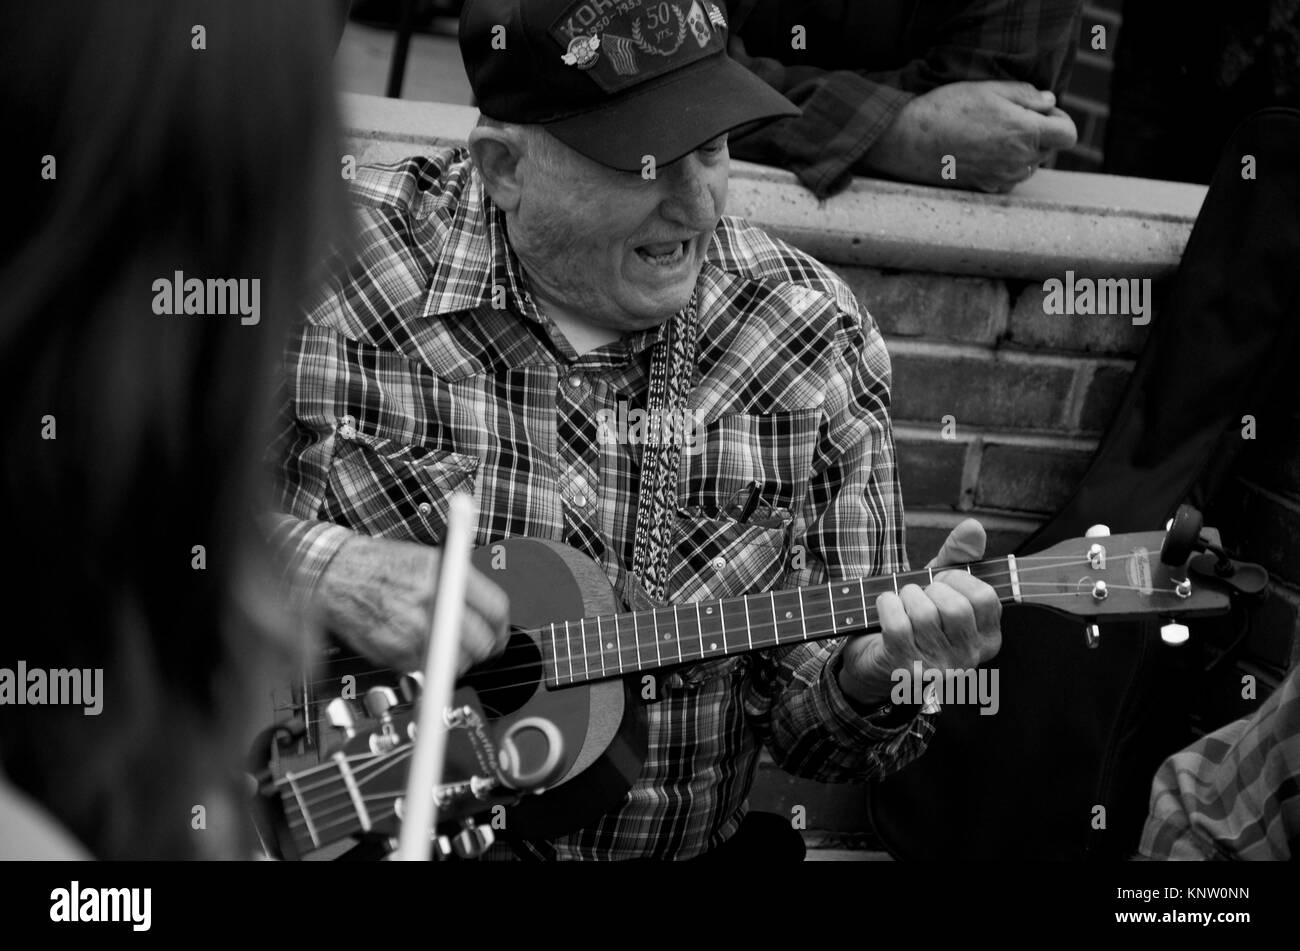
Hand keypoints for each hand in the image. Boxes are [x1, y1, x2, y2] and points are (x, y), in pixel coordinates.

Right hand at [316, 534, 509, 675]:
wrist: (335, 576)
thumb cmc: (379, 565)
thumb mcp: (427, 558)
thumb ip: (460, 582)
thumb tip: (489, 610)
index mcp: (445, 573)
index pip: (495, 609)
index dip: (502, 626)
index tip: (499, 633)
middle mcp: (433, 601)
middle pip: (482, 641)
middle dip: (484, 648)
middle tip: (478, 647)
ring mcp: (415, 630)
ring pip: (458, 661)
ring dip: (457, 659)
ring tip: (444, 645)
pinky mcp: (397, 653)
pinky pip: (428, 668)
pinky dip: (427, 663)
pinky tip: (415, 644)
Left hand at [838, 519, 1001, 706]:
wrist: (878, 660)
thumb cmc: (916, 619)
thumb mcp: (941, 585)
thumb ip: (959, 555)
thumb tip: (974, 526)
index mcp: (988, 638)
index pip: (985, 598)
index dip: (958, 579)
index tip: (941, 581)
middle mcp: (969, 658)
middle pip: (956, 608)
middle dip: (930, 588)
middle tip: (919, 592)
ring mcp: (939, 668)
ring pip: (925, 615)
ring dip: (906, 596)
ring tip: (902, 600)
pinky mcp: (907, 670)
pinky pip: (898, 626)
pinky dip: (887, 606)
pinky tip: (885, 607)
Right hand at [861, 81, 1077, 191]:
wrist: (910, 141)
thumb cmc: (948, 110)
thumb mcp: (989, 90)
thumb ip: (1026, 95)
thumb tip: (1048, 102)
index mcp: (1026, 133)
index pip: (1068, 135)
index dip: (1060, 121)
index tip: (1042, 113)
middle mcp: (1020, 161)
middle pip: (1048, 150)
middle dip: (1037, 135)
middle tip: (1007, 119)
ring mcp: (1003, 178)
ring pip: (1028, 166)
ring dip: (1019, 152)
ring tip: (989, 137)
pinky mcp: (986, 189)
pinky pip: (1008, 178)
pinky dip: (1002, 166)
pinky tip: (979, 153)